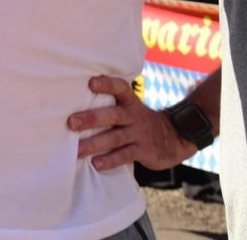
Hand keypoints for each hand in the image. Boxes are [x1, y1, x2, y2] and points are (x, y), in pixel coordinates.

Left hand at [68, 75, 196, 170]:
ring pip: (115, 138)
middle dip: (91, 118)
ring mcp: (140, 134)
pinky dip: (110, 160)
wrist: (175, 138)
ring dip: (94, 144)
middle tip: (70, 123)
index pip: (120, 88)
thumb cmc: (138, 121)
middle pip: (113, 115)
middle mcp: (134, 116)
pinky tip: (96, 163)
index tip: (90, 82)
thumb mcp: (130, 108)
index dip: (106, 84)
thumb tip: (71, 104)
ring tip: (77, 150)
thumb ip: (109, 105)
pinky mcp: (144, 151)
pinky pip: (125, 155)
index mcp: (130, 102)